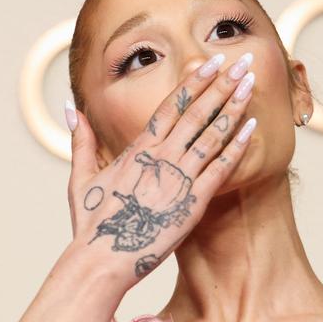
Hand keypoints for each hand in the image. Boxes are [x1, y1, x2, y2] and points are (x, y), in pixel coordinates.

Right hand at [64, 51, 258, 289]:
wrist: (103, 259)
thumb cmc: (92, 225)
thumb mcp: (82, 178)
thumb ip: (81, 140)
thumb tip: (70, 108)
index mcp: (138, 149)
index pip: (171, 105)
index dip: (194, 82)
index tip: (211, 62)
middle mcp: (161, 157)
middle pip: (196, 112)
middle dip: (221, 84)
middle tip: (242, 62)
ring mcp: (179, 177)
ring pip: (211, 134)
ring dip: (233, 107)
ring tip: (251, 85)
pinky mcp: (193, 201)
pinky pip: (220, 168)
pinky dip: (237, 146)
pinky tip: (252, 127)